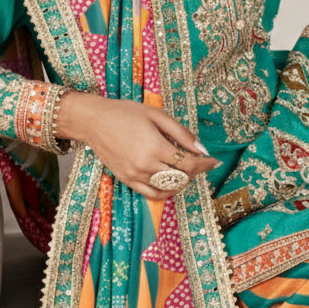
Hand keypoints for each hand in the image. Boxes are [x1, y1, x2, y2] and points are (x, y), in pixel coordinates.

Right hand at [56, 91, 219, 199]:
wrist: (93, 121)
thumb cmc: (126, 113)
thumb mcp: (157, 115)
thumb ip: (181, 133)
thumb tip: (201, 149)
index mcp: (155, 147)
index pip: (189, 163)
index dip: (205, 164)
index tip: (214, 161)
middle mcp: (145, 166)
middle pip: (181, 177)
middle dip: (195, 171)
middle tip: (201, 162)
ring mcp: (135, 176)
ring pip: (167, 188)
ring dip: (182, 181)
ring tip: (186, 170)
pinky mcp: (126, 180)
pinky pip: (151, 194)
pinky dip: (165, 192)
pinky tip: (172, 183)